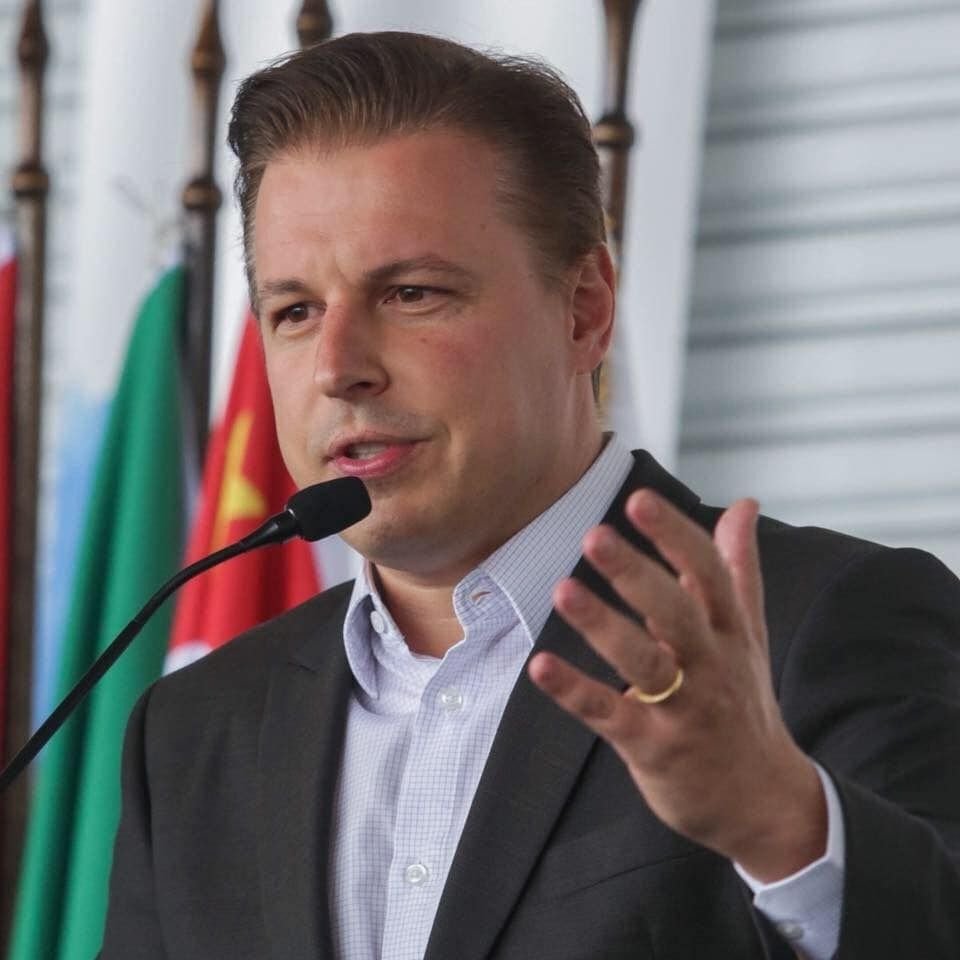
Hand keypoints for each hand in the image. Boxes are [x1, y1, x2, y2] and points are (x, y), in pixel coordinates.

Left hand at [528, 490, 826, 881]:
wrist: (762, 800)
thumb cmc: (744, 703)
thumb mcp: (749, 633)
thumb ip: (738, 567)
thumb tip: (743, 504)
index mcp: (729, 632)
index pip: (709, 574)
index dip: (676, 536)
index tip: (640, 500)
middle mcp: (711, 666)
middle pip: (677, 613)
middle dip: (637, 574)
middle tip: (594, 535)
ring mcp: (683, 710)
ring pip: (643, 663)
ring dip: (603, 626)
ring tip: (563, 590)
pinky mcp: (654, 748)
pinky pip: (611, 716)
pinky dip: (575, 692)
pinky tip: (540, 667)